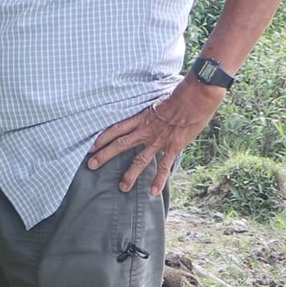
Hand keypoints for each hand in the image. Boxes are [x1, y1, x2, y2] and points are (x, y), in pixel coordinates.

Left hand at [86, 80, 226, 195]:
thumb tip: (145, 113)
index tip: (89, 147)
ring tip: (122, 188)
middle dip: (104, 156)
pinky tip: (153, 192)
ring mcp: (159, 140)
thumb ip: (148, 111)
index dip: (101, 138)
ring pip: (139, 160)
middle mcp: (145, 130)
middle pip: (120, 144)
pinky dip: (159, 180)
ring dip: (130, 175)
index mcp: (140, 118)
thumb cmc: (178, 94)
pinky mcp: (173, 147)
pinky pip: (164, 166)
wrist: (196, 96)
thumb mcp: (156, 100)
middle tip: (91, 166)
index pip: (115, 129)